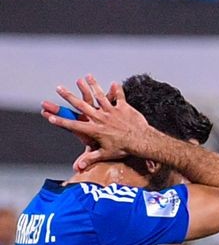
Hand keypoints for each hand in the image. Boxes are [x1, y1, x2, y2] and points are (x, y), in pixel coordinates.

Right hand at [42, 76, 157, 171]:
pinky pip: (119, 97)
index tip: (50, 117)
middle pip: (81, 105)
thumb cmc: (124, 149)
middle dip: (68, 96)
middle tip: (58, 88)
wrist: (142, 142)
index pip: (74, 126)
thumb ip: (90, 158)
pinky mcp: (123, 108)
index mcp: (95, 129)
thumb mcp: (106, 154)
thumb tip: (78, 167)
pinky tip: (114, 83)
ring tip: (85, 77)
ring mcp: (112, 111)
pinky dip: (117, 90)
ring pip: (99, 96)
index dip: (61, 122)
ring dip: (91, 85)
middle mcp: (101, 118)